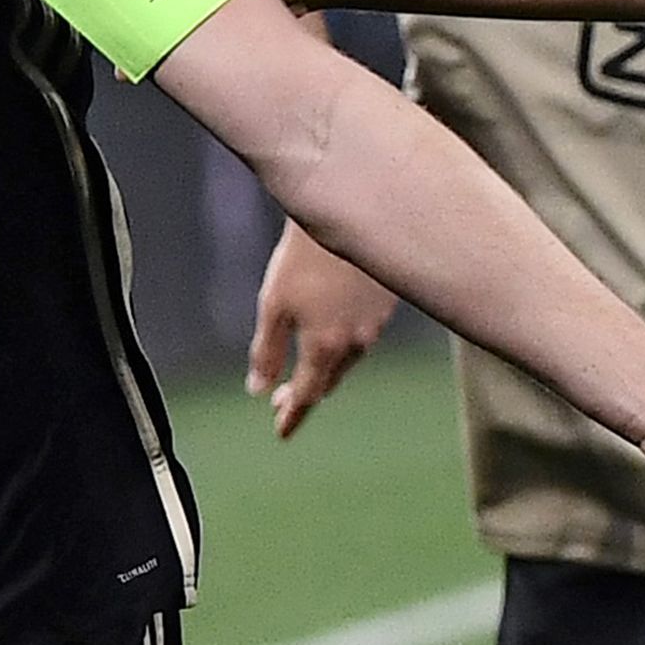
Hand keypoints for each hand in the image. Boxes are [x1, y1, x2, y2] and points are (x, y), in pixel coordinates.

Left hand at [246, 223, 397, 436]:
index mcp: (324, 347)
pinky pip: (363, 336)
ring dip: (325, 368)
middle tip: (282, 399)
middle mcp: (355, 343)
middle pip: (328, 381)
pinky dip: (343, 343)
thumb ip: (266, 351)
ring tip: (306, 367)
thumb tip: (257, 389)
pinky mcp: (387, 303)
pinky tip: (333, 329)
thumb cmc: (304, 258)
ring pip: (348, 360)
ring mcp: (375, 324)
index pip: (306, 395)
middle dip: (305, 392)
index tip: (281, 431)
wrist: (352, 212)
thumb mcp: (274, 304)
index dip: (292, 415)